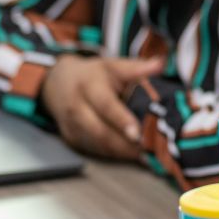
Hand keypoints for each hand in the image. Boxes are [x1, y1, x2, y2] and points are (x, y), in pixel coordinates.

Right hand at [41, 55, 162, 159]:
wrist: (58, 82)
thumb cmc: (93, 74)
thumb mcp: (113, 66)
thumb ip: (136, 68)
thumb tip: (160, 64)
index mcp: (88, 86)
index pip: (106, 105)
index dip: (122, 120)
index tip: (137, 134)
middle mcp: (76, 107)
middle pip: (100, 131)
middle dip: (124, 144)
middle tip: (148, 149)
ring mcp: (71, 126)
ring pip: (98, 144)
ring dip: (122, 152)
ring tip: (144, 154)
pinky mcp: (71, 139)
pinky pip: (94, 150)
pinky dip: (114, 154)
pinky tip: (130, 154)